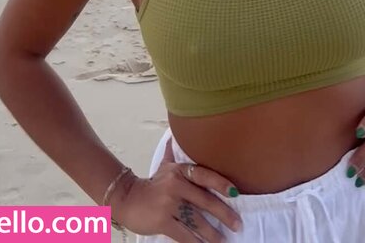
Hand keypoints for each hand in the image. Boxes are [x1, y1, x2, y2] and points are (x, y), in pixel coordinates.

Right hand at [115, 137, 242, 240]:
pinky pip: (184, 234)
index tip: (236, 193)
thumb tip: (178, 133)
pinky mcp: (162, 221)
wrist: (127, 199)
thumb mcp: (164, 165)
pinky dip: (196, 242)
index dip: (221, 183)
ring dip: (212, 233)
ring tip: (223, 240)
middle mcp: (175, 185)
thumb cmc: (151, 184)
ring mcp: (169, 204)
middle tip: (237, 224)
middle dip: (224, 214)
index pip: (204, 175)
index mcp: (179, 170)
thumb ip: (174, 152)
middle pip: (205, 201)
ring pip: (196, 221)